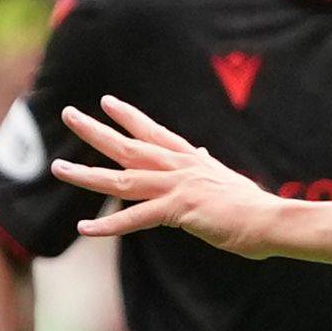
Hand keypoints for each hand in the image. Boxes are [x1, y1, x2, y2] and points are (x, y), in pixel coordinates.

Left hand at [53, 99, 287, 254]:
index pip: (154, 133)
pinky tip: (85, 228)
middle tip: (68, 114)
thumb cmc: (255, 206)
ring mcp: (177, 188)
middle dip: (95, 130)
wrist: (273, 220)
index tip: (107, 102)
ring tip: (58, 168)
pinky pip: (135, 218)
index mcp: (192, 161)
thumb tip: (199, 153)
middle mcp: (180, 168)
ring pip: (121, 179)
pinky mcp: (178, 211)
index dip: (129, 117)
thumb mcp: (227, 180)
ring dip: (86, 175)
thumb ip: (206, 167)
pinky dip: (108, 225)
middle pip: (129, 146)